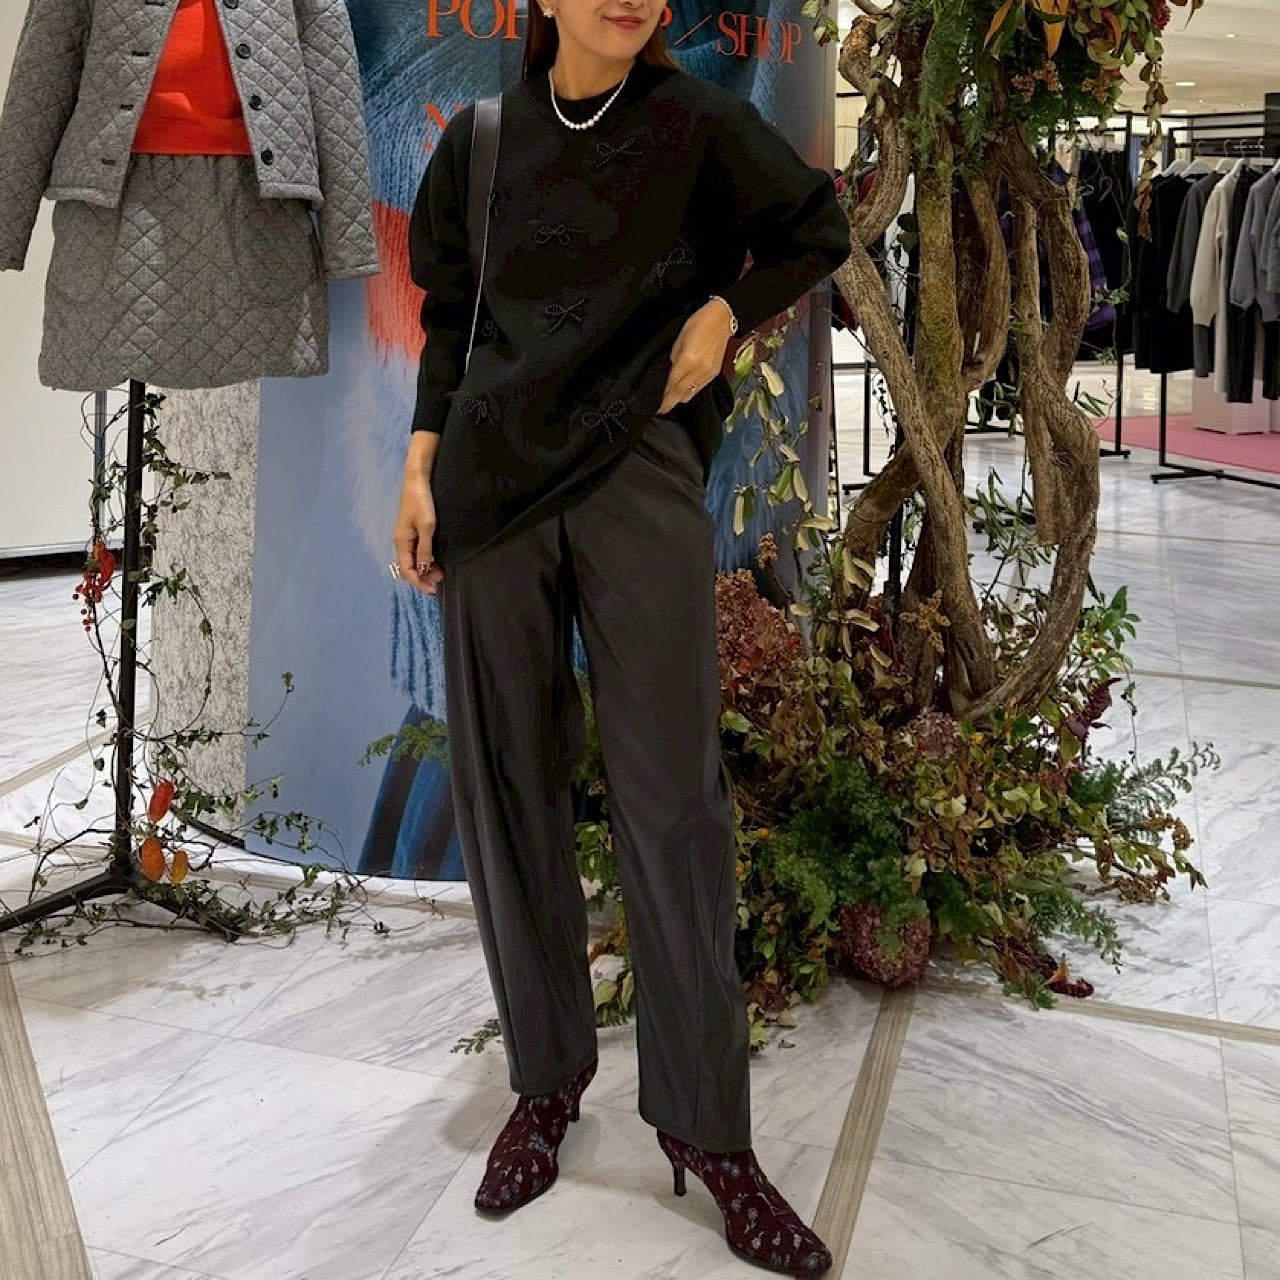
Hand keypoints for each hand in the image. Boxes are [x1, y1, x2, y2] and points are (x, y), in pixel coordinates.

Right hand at [392, 468, 444, 594]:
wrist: (417, 481)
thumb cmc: (421, 501)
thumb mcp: (427, 527)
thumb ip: (425, 549)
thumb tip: (424, 569)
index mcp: (401, 542)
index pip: (407, 571)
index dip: (419, 582)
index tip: (433, 589)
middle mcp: (400, 542)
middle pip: (408, 568)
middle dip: (422, 578)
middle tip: (440, 581)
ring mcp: (405, 537)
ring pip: (412, 561)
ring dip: (425, 569)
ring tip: (441, 573)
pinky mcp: (411, 532)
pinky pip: (416, 552)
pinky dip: (425, 560)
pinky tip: (436, 561)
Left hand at [657, 299, 734, 415]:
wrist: (721, 319)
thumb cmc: (698, 323)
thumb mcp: (679, 339)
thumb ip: (674, 359)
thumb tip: (672, 372)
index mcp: (688, 361)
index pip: (672, 385)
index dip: (664, 397)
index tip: (657, 406)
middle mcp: (699, 371)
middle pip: (681, 394)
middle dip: (670, 403)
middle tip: (661, 409)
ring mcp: (708, 374)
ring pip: (691, 393)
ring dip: (680, 398)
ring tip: (671, 401)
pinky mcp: (714, 374)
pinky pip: (699, 388)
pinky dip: (690, 392)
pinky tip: (685, 390)